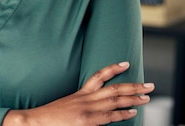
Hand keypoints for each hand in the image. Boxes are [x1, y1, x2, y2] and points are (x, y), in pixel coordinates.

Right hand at [3, 62, 153, 125]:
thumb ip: (81, 103)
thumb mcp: (67, 106)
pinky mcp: (87, 121)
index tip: (126, 64)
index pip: (99, 76)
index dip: (113, 69)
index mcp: (80, 94)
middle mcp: (85, 99)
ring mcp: (87, 109)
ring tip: (146, 97)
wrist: (36, 121)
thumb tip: (95, 103)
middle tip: (149, 85)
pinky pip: (108, 116)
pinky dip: (122, 114)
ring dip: (133, 99)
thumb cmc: (50, 117)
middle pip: (113, 89)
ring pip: (114, 100)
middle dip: (133, 86)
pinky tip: (132, 112)